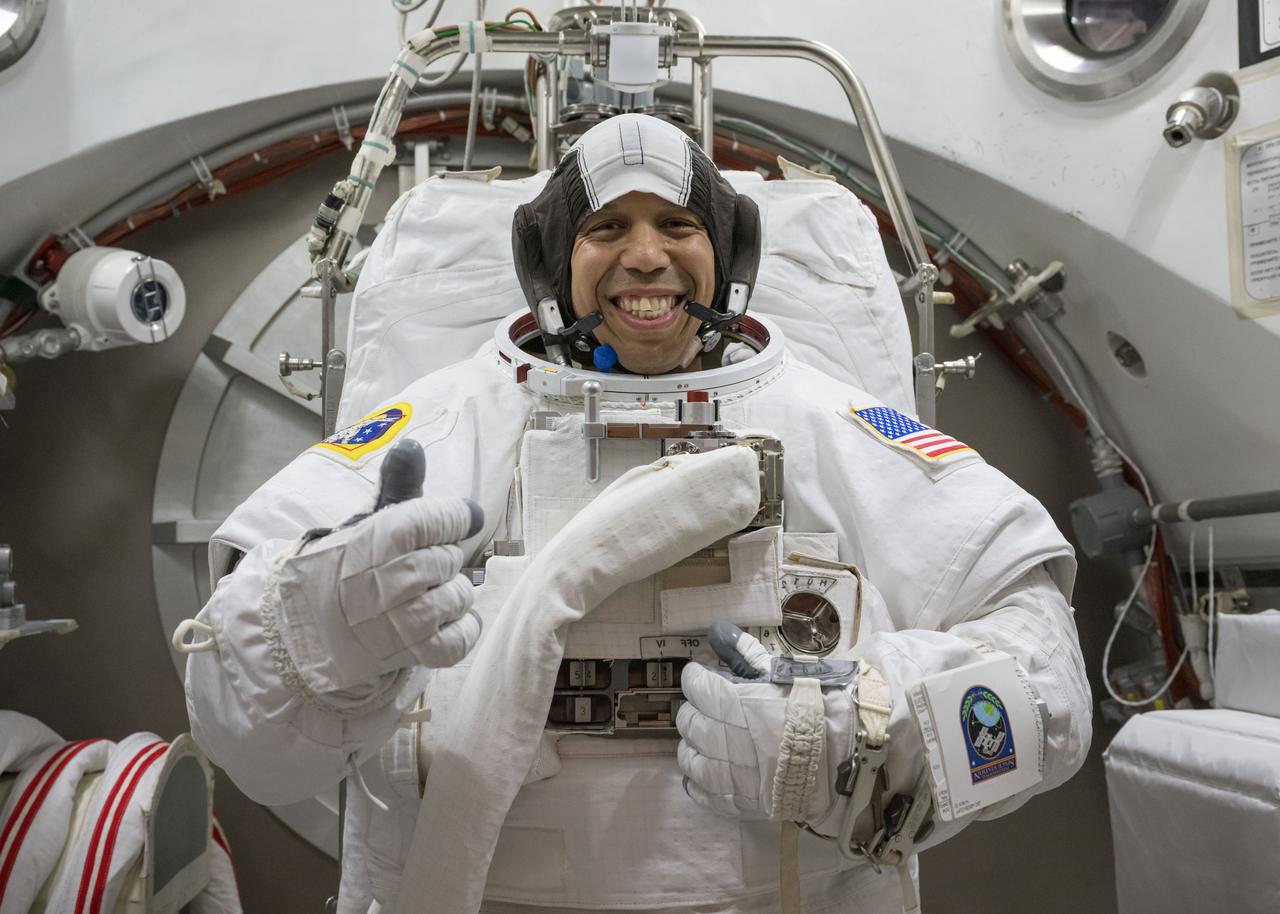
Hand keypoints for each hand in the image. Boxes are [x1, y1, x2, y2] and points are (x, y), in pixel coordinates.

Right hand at [274, 443, 484, 691]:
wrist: (307, 629)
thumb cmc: (344, 568)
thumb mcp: (368, 521)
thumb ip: (398, 484)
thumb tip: (412, 445)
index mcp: (379, 539)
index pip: (441, 517)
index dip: (453, 517)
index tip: (450, 520)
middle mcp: (390, 581)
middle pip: (449, 559)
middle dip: (440, 561)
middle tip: (417, 567)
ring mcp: (403, 622)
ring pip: (459, 597)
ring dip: (449, 595)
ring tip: (422, 595)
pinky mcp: (412, 655)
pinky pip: (461, 638)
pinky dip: (461, 628)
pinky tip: (443, 620)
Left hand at [676, 628, 855, 832]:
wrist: (846, 755)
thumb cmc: (815, 709)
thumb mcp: (780, 674)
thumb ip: (744, 655)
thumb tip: (717, 632)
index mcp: (733, 703)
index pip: (696, 686)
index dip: (697, 678)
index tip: (703, 676)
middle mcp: (724, 738)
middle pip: (689, 721)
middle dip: (695, 709)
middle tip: (707, 707)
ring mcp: (729, 774)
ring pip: (689, 758)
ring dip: (692, 745)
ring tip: (705, 740)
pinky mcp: (738, 801)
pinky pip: (702, 792)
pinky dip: (698, 782)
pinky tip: (704, 773)